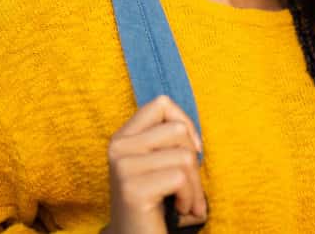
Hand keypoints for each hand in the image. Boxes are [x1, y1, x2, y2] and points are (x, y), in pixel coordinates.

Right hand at [106, 95, 206, 232]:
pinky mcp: (133, 189)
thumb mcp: (157, 163)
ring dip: (195, 186)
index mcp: (123, 137)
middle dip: (194, 162)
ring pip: (184, 157)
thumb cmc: (155, 203)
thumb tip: (193, 132)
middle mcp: (118, 147)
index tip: (192, 149)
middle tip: (190, 187)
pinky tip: (180, 210)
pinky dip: (189, 198)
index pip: (161, 104)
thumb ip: (166, 140)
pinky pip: (180, 179)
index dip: (185, 122)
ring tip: (187, 202)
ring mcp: (123, 167)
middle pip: (178, 131)